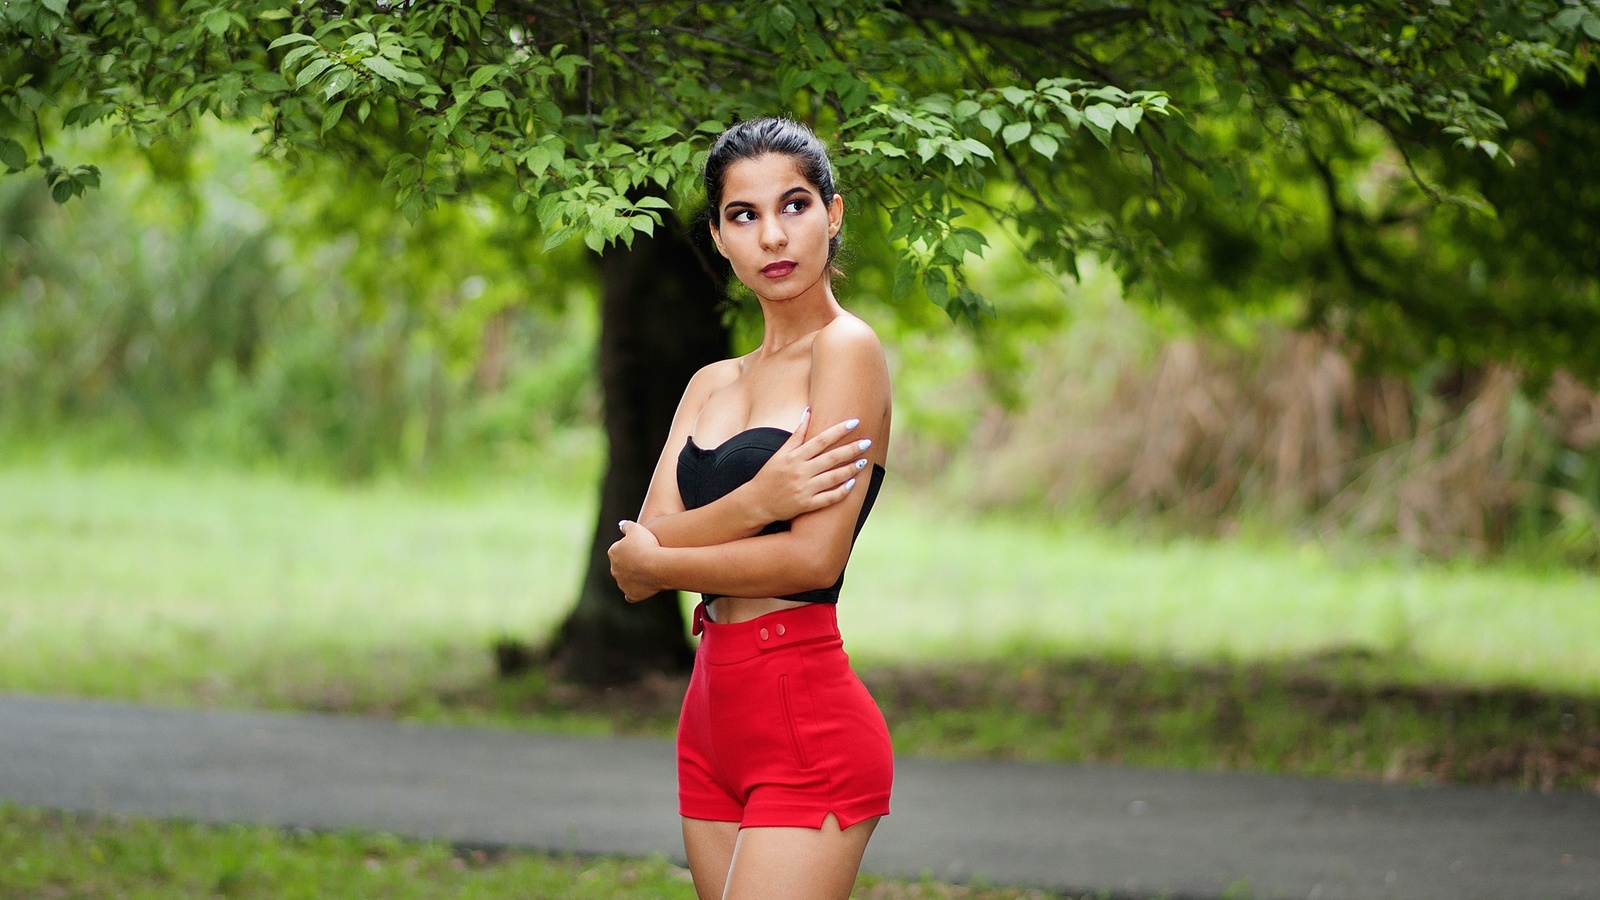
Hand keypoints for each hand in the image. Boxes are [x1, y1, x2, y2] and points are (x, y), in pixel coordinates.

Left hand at [609, 519, 664, 601]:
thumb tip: (621, 525)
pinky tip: (642, 588)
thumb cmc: (647, 545)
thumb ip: (626, 526)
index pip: (619, 549)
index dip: (631, 548)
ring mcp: (622, 583)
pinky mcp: (631, 594)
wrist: (656, 565)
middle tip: (645, 559)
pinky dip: (635, 592)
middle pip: (622, 566)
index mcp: (613, 552)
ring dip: (634, 577)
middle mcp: (614, 569)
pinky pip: (631, 595)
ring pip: (625, 580)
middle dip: (630, 563)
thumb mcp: (636, 528)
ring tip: (648, 572)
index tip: (642, 547)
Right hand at [747, 407, 873, 523]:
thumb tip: (809, 412)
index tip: (854, 422)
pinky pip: (829, 498)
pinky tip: (853, 483)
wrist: (756, 502)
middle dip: (851, 449)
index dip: (839, 430)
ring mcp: (804, 489)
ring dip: (851, 469)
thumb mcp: (780, 453)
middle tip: (867, 442)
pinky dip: (842, 491)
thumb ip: (797, 434)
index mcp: (794, 457)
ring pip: (833, 478)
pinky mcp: (806, 505)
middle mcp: (800, 472)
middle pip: (831, 458)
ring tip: (864, 461)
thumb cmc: (769, 475)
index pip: (820, 440)